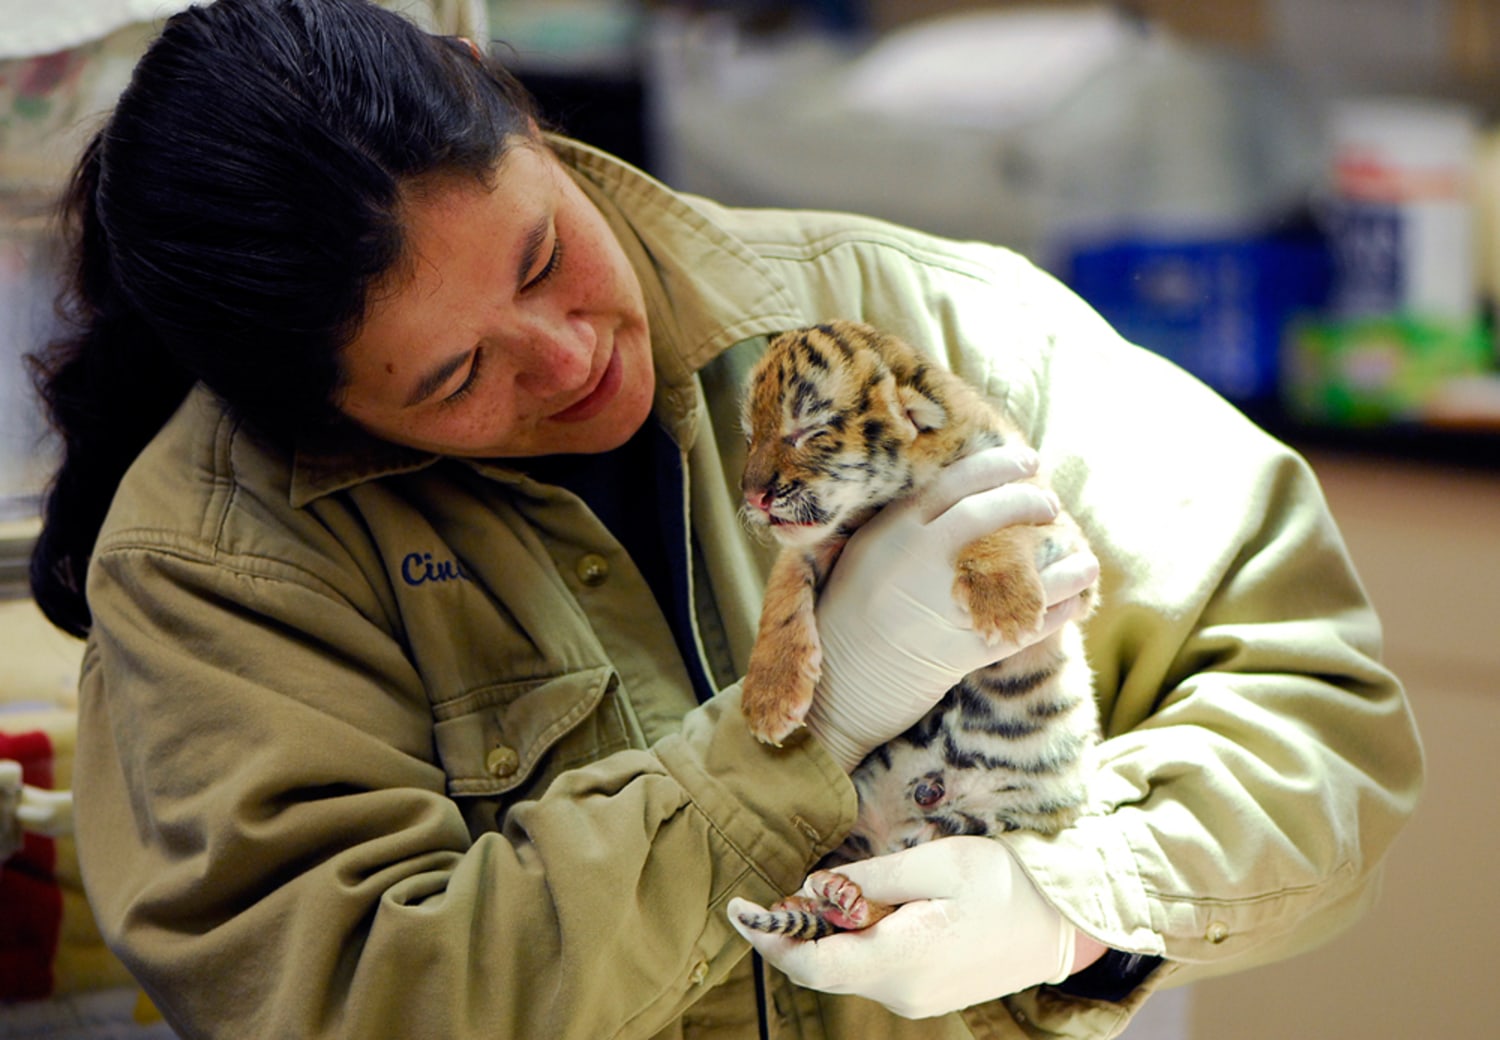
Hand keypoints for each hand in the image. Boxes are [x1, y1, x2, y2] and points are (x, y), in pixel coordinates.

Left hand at [727, 836, 1078, 1017]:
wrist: (1065, 922)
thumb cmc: (1005, 883)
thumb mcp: (935, 862)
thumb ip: (868, 879)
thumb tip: (813, 890)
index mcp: (900, 961)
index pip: (811, 964)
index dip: (769, 937)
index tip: (738, 909)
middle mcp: (901, 992)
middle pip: (824, 966)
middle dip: (799, 928)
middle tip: (788, 887)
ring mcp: (915, 999)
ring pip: (848, 966)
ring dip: (832, 930)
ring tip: (850, 889)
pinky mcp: (925, 993)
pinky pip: (873, 968)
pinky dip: (857, 939)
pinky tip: (873, 907)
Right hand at [805, 447, 1098, 770]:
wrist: (844, 677)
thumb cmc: (854, 606)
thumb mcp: (868, 549)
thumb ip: (912, 520)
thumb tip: (972, 490)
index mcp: (895, 530)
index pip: (957, 482)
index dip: (998, 465)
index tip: (1027, 460)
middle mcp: (920, 559)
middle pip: (988, 513)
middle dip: (1028, 501)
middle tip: (1050, 502)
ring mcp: (944, 603)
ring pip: (1019, 570)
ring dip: (1063, 562)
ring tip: (1084, 556)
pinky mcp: (965, 647)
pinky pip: (1026, 623)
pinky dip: (1058, 610)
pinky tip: (1075, 598)